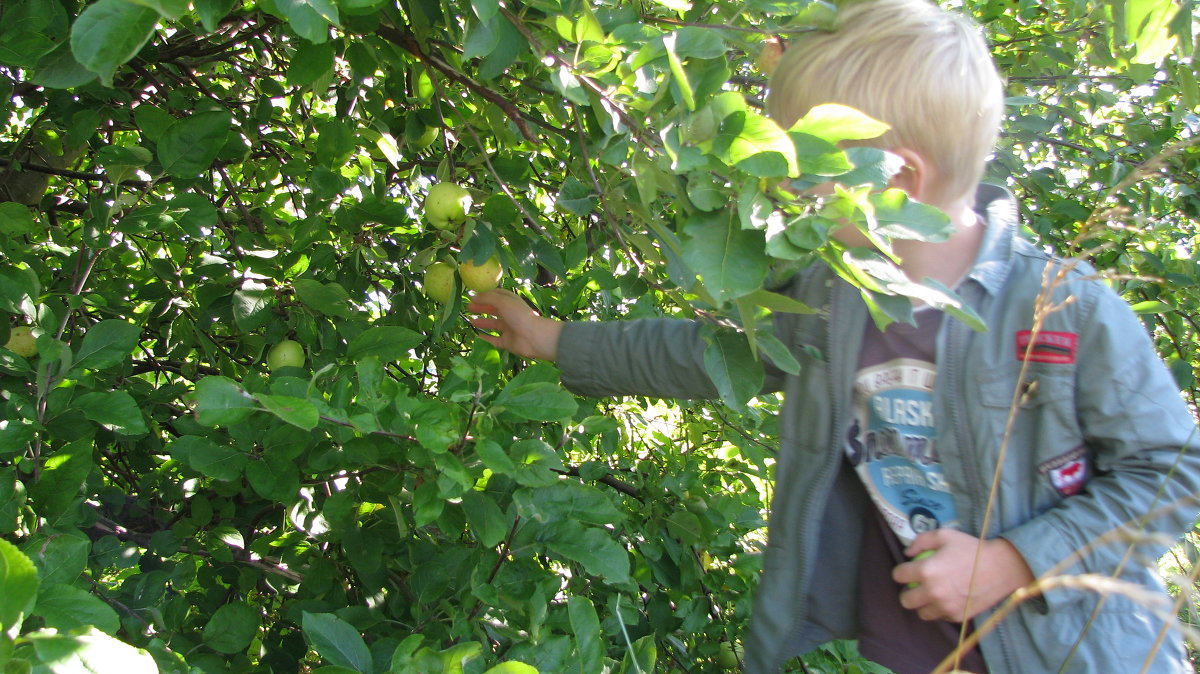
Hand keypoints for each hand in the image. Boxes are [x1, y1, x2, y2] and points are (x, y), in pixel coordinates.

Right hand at [466, 289, 563, 360]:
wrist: (533, 337)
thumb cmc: (519, 315)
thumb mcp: (502, 301)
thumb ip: (487, 298)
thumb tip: (473, 296)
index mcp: (511, 302)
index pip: (497, 296)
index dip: (485, 295)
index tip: (472, 296)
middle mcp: (510, 314)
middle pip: (494, 309)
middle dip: (481, 308)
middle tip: (468, 308)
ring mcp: (509, 329)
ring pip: (493, 324)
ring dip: (483, 322)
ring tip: (470, 320)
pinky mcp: (507, 342)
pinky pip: (494, 340)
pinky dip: (486, 338)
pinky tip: (477, 336)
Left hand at [893, 529, 1033, 621]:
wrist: (1001, 567)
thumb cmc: (971, 549)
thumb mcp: (944, 535)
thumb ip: (920, 541)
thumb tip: (907, 553)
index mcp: (926, 570)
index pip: (898, 576)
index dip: (901, 571)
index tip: (908, 570)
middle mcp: (933, 592)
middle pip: (905, 600)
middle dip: (907, 592)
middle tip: (916, 585)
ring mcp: (945, 607)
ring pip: (921, 613)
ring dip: (923, 604)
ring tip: (931, 595)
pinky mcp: (958, 616)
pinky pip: (940, 617)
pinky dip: (941, 610)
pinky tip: (948, 599)